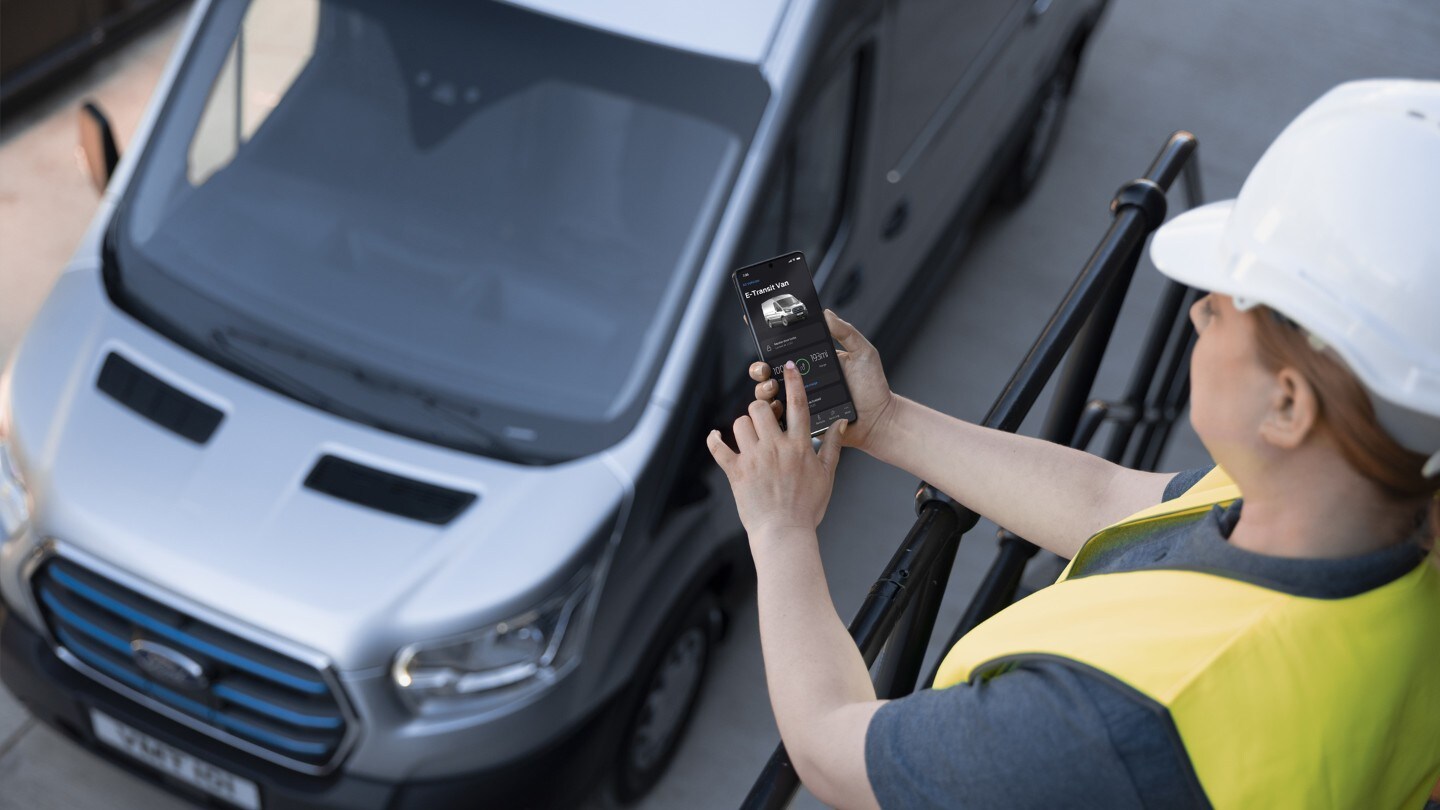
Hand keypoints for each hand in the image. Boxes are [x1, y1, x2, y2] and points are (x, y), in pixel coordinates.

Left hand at [708, 361, 845, 539]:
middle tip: (763, 419)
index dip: (793, 382)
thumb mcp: (827, 475)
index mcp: (800, 446)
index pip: (798, 405)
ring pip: (740, 423)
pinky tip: (715, 437)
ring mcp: (754, 459)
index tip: (788, 368)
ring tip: (748, 436)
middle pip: (760, 409)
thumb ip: (833, 446)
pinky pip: (719, 448)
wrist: (785, 533)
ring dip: (743, 426)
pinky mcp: (736, 472)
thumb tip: (840, 423)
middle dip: (760, 409)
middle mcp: (776, 447)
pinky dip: (714, 440)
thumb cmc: (808, 507)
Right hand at [750, 310, 897, 453]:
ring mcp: (799, 401)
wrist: (879, 419)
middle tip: (765, 368)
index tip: (754, 327)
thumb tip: (825, 313)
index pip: (783, 349)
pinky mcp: (800, 421)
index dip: (766, 339)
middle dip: (758, 368)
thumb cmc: (873, 386)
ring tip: (773, 386)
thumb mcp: (862, 352)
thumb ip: (845, 331)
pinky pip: (779, 417)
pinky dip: (772, 411)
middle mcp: (801, 381)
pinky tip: (777, 406)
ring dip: (762, 388)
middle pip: (768, 372)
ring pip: (767, 394)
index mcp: (811, 362)